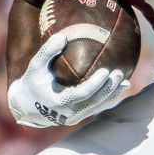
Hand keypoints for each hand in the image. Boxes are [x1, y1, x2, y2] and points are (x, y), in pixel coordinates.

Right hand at [5, 32, 127, 128]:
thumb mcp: (36, 66)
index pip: (81, 95)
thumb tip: (62, 36)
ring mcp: (74, 118)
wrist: (27, 106)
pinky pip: (96, 109)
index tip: (105, 71)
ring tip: (126, 82)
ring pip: (97, 107)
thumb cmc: (33, 81)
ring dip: (112, 95)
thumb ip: (47, 51)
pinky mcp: (78, 117)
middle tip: (118, 73)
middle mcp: (67, 113)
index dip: (95, 84)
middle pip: (94, 102)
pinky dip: (109, 101)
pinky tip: (120, 90)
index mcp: (57, 102)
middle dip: (108, 88)